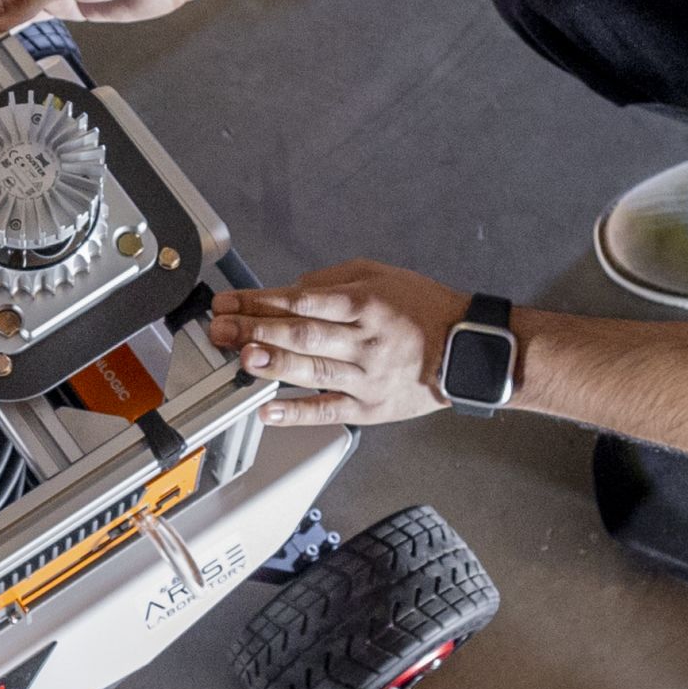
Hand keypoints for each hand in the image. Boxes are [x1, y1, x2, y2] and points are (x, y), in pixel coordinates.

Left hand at [209, 262, 471, 427]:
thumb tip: (291, 290)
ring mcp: (365, 377)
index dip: (260, 301)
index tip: (228, 301)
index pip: (302, 301)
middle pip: (301, 334)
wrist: (467, 350)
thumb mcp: (382, 276)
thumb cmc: (423, 309)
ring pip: (312, 371)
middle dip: (255, 330)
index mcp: (364, 304)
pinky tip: (268, 410)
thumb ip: (333, 280)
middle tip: (220, 328)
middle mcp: (363, 340)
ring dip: (273, 366)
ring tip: (241, 359)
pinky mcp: (369, 407)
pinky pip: (328, 411)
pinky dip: (297, 412)